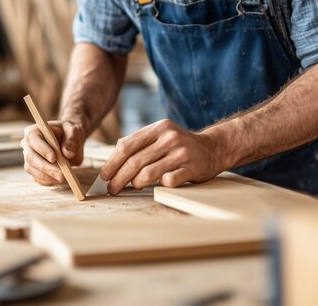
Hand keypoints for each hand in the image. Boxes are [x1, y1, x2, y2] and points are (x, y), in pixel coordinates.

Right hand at [21, 120, 85, 185]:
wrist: (70, 141)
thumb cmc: (69, 133)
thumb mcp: (74, 131)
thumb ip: (71, 140)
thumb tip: (68, 154)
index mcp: (34, 131)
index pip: (33, 140)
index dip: (42, 149)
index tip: (54, 158)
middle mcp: (27, 145)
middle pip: (31, 157)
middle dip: (46, 168)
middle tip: (62, 175)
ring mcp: (29, 158)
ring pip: (32, 169)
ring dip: (48, 176)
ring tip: (64, 177)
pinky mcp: (33, 170)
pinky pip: (36, 178)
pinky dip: (48, 181)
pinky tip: (58, 179)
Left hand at [100, 119, 221, 194]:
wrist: (212, 149)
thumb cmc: (179, 146)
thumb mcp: (160, 136)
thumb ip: (140, 143)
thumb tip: (112, 159)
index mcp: (158, 128)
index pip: (127, 146)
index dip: (112, 163)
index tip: (104, 176)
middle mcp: (169, 138)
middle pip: (134, 162)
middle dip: (119, 178)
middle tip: (112, 189)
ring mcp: (181, 153)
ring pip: (148, 174)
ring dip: (136, 183)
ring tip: (135, 186)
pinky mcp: (191, 168)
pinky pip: (168, 181)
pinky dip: (160, 185)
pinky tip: (159, 184)